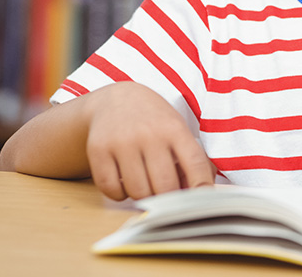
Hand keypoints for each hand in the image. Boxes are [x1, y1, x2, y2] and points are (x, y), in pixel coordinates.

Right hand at [84, 82, 214, 200]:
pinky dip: (119, 193)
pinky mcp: (99, 150)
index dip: (201, 187)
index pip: (195, 164)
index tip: (201, 201)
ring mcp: (123, 142)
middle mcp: (149, 134)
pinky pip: (112, 190)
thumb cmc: (154, 120)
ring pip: (138, 192)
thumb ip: (192, 157)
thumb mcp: (177, 128)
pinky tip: (124, 179)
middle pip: (165, 186)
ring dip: (143, 195)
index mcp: (174, 128)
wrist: (116, 99)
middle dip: (168, 196)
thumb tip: (203, 190)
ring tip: (144, 180)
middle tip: (165, 190)